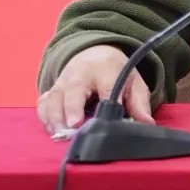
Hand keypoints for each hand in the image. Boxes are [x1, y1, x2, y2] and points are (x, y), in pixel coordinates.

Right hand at [36, 44, 155, 133]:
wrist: (94, 53)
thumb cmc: (115, 72)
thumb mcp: (133, 82)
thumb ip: (139, 103)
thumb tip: (147, 125)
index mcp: (106, 70)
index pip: (108, 86)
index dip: (107, 101)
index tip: (105, 119)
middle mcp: (80, 75)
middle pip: (73, 91)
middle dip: (71, 109)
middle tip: (74, 128)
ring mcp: (62, 83)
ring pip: (53, 99)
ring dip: (55, 118)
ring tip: (61, 136)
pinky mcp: (51, 91)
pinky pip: (43, 103)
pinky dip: (44, 118)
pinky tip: (52, 131)